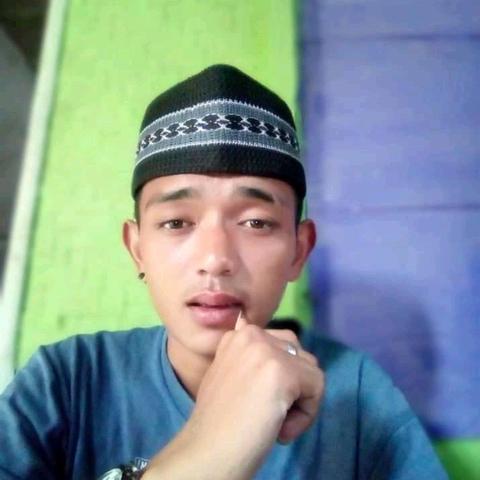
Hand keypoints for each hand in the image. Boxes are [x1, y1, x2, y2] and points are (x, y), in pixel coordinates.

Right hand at [144, 313, 323, 479]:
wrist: (207, 452)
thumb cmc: (220, 423)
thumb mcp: (232, 374)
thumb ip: (254, 359)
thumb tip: (289, 351)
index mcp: (239, 334)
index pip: (283, 346)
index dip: (280, 379)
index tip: (258, 403)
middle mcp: (252, 333)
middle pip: (300, 355)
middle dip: (294, 387)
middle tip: (269, 414)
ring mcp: (267, 350)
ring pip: (311, 371)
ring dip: (299, 403)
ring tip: (274, 423)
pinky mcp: (283, 371)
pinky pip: (317, 387)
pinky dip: (306, 416)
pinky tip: (280, 430)